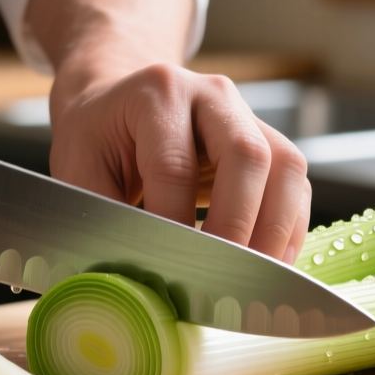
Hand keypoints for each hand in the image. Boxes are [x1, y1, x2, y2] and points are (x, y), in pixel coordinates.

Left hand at [26, 0, 310, 262]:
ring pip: (286, 167)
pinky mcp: (269, 142)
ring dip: (276, 231)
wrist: (118, 102)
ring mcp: (247, 115)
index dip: (175, 222)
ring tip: (256, 279)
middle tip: (221, 278)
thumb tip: (127, 280)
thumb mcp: (78, 169)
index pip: (174, 165)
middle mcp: (210, 95)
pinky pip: (295, 184)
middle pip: (246, 155)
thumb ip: (100, 218)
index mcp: (156, 94)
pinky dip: (289, 229)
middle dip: (238, 226)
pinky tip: (271, 263)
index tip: (170, 269)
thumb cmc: (99, 138)